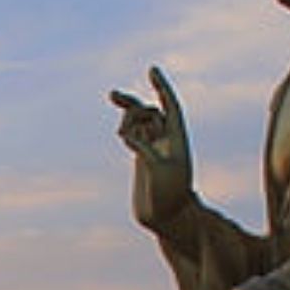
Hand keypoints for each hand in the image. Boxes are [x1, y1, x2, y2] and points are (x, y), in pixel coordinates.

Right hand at [110, 65, 194, 230]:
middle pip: (150, 110)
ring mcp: (153, 149)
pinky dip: (126, 131)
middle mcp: (166, 141)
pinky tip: (121, 136)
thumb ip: (144, 150)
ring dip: (128, 119)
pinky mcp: (142, 158)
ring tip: (122, 135)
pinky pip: (134, 135)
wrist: (168, 219)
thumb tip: (127, 135)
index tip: (152, 70)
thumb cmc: (170, 197)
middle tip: (112, 97)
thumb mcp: (159, 172)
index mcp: (177, 140)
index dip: (162, 87)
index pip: (170, 106)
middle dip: (133, 104)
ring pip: (140, 122)